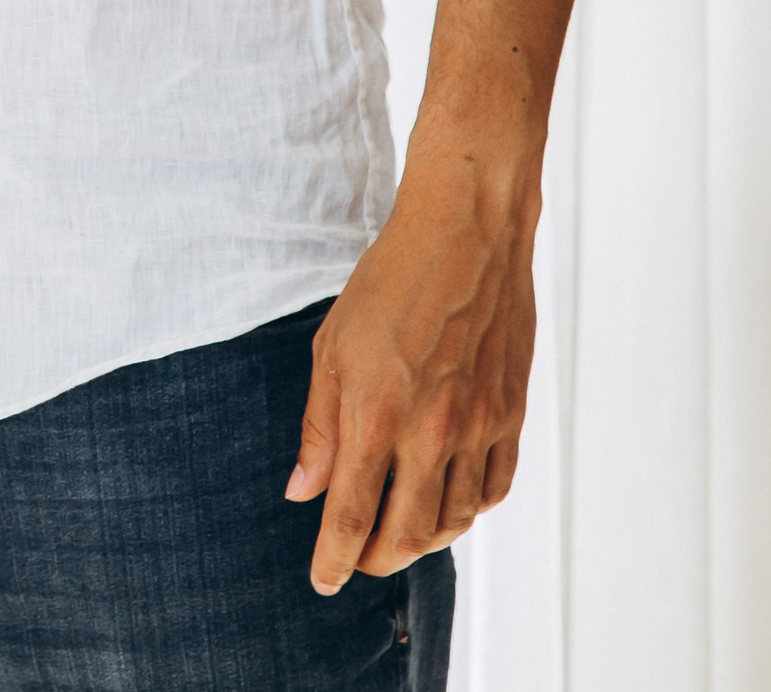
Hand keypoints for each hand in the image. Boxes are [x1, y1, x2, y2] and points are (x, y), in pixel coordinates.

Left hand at [288, 143, 538, 591]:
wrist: (466, 233)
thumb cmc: (389, 280)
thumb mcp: (331, 345)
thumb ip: (318, 425)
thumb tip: (302, 493)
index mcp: (376, 412)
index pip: (351, 515)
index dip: (335, 558)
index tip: (322, 581)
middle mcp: (431, 431)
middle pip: (407, 534)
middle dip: (377, 558)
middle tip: (357, 559)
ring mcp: (479, 427)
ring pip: (454, 521)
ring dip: (423, 540)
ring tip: (398, 535)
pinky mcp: (511, 417)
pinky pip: (493, 490)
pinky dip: (468, 511)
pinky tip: (448, 504)